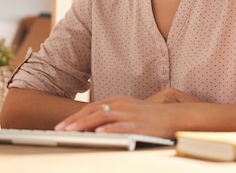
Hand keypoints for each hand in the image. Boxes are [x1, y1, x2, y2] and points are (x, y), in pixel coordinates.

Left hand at [54, 90, 199, 138]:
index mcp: (118, 101)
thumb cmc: (151, 117)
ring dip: (85, 124)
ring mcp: (130, 114)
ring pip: (103, 117)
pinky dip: (109, 129)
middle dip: (74, 121)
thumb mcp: (129, 113)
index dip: (75, 117)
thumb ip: (112, 117)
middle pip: (93, 111)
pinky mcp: (140, 124)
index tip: (61, 125)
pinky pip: (122, 126)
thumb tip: (93, 127)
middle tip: (59, 130)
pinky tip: (99, 133)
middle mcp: (122, 105)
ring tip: (72, 132)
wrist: (175, 116)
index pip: (91, 108)